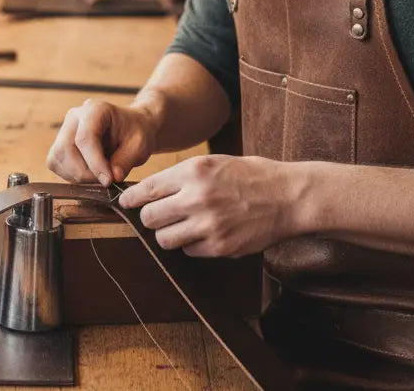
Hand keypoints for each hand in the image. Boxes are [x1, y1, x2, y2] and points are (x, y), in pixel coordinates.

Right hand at [47, 99, 157, 184]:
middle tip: (104, 181)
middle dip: (84, 172)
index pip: (85, 137)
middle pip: (65, 149)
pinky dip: (70, 175)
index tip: (108, 180)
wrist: (131, 128)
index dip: (94, 163)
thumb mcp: (140, 145)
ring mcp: (64, 129)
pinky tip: (88, 174)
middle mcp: (74, 117)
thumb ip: (126, 161)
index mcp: (95, 110)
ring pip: (57, 158)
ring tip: (98, 177)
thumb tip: (112, 177)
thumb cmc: (135, 132)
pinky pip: (56, 163)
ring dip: (76, 175)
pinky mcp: (60, 143)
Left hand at [118, 155, 306, 257]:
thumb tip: (149, 190)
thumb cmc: (251, 175)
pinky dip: (192, 245)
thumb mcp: (214, 162)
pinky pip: (189, 251)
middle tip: (158, 215)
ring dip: (169, 234)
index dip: (131, 198)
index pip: (147, 189)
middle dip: (150, 218)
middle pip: (150, 218)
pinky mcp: (220, 247)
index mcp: (194, 172)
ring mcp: (209, 225)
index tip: (125, 202)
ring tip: (183, 226)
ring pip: (165, 239)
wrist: (289, 197)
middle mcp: (197, 198)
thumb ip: (182, 175)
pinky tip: (206, 233)